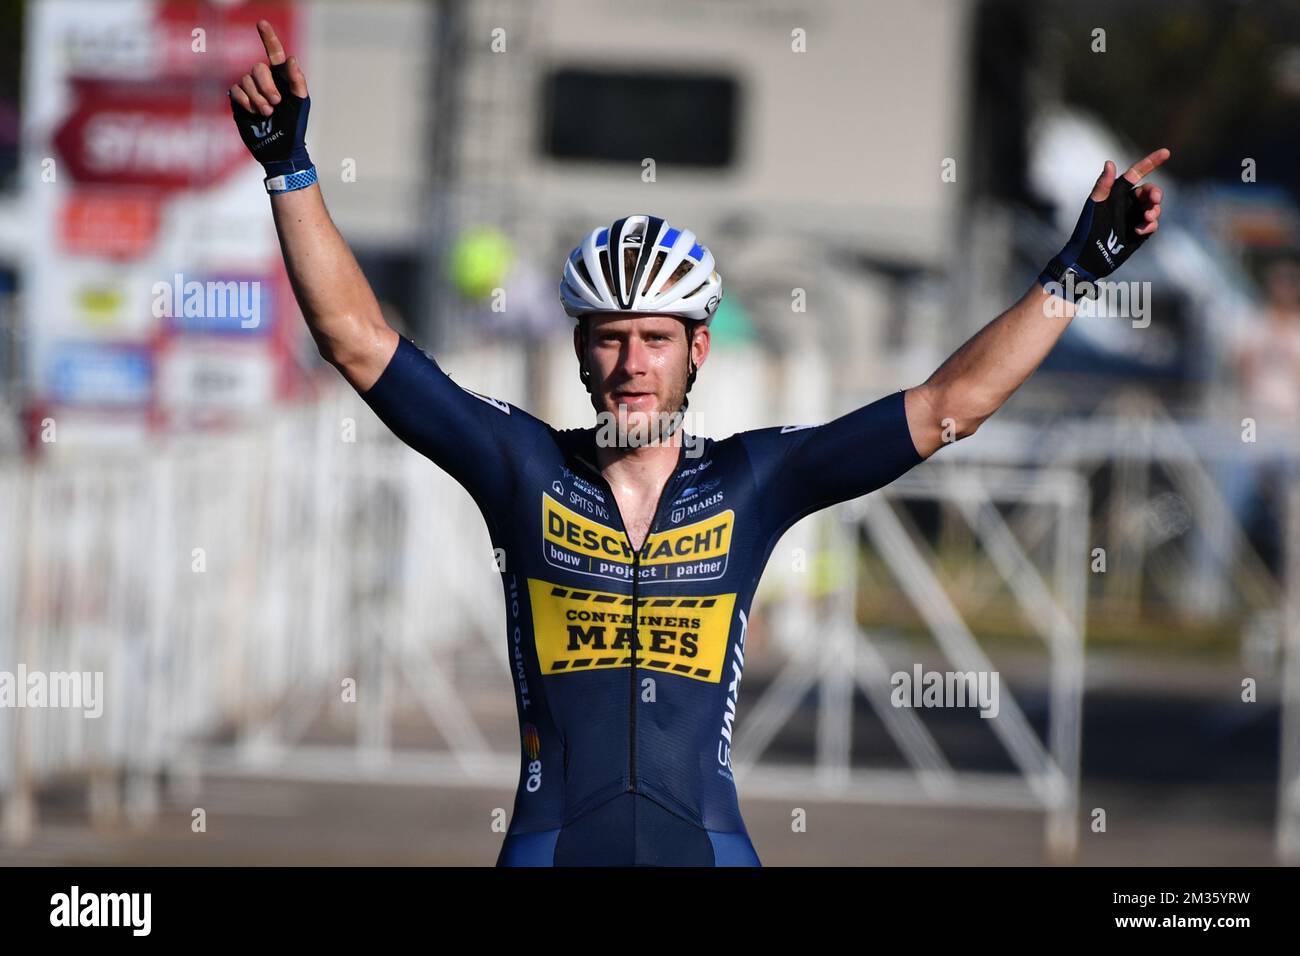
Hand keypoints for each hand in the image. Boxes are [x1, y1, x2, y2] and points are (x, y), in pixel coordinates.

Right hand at [229, 20, 312, 179]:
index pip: (274, 53)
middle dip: (267, 86)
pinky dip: (246, 102)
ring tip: (267, 113)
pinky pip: (236, 91)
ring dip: (258, 99)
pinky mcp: (239, 101)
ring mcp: (250, 90)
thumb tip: (291, 58)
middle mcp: (265, 81)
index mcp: (282, 79)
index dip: (268, 37)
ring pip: (246, 80)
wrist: (279, 150)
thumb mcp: (301, 104)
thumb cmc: (294, 128)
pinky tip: (254, 114)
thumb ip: (298, 81)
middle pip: (258, 68)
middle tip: (275, 104)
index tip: (262, 23)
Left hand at [1089, 147, 1167, 237]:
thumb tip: (1109, 162)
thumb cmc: (1088, 229)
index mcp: (1117, 193)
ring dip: (1154, 210)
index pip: (1136, 174)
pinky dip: (1150, 225)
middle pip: (1150, 192)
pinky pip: (1152, 224)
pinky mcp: (1139, 232)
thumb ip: (1103, 185)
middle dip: (1155, 194)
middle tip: (1154, 200)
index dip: (1151, 162)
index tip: (1166, 152)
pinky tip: (1140, 231)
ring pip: (1154, 208)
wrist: (1089, 257)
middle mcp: (1127, 203)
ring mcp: (1134, 217)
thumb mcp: (1095, 206)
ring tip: (1146, 218)